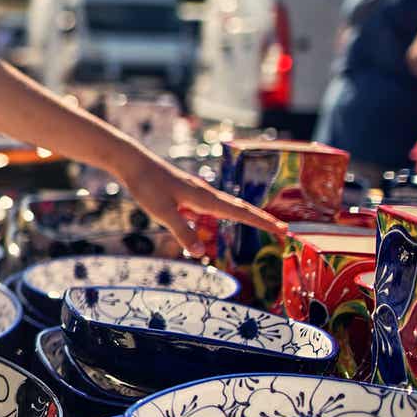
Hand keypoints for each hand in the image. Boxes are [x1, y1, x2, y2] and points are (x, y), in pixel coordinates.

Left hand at [115, 149, 287, 257]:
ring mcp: (197, 191)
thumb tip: (201, 254)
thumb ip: (182, 233)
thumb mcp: (163, 213)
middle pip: (240, 207)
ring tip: (261, 223)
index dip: (262, 222)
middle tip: (283, 230)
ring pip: (227, 204)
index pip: (240, 213)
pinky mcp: (187, 191)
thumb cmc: (147, 187)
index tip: (283, 230)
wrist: (133, 163)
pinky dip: (226, 211)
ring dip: (246, 214)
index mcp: (205, 199)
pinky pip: (213, 204)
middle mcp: (206, 193)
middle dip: (261, 219)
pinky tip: (221, 214)